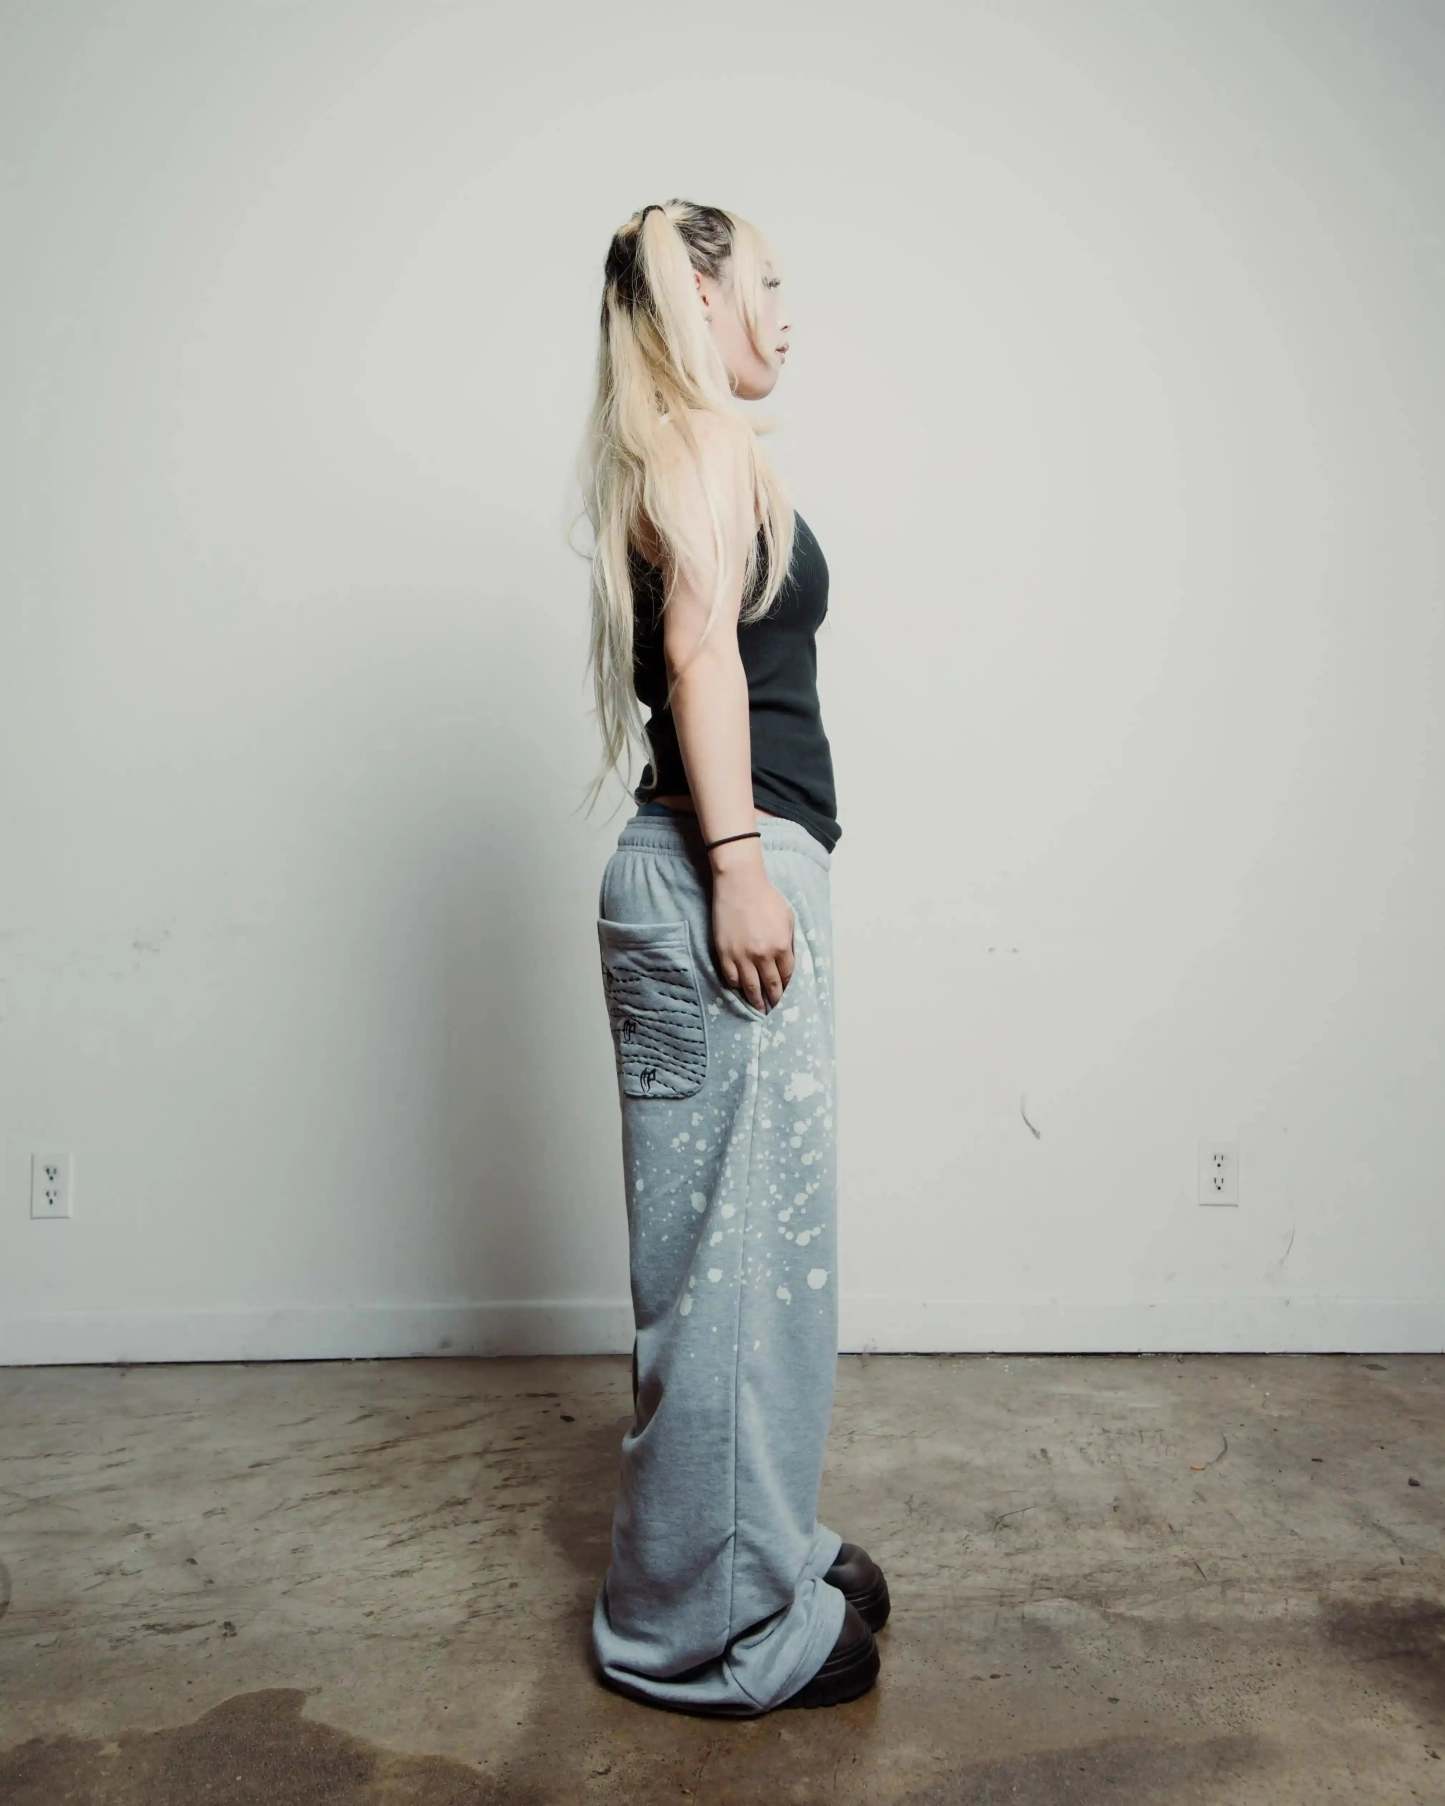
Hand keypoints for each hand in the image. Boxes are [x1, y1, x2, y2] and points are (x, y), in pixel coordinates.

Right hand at [711, 868, 794, 1013]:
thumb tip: (787, 960)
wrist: (739, 884)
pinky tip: (740, 989)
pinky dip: (737, 986)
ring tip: (759, 1009)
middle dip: (774, 999)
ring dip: (756, 1000)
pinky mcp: (724, 953)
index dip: (786, 985)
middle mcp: (763, 955)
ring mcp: (742, 956)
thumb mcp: (787, 918)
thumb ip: (788, 941)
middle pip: (770, 985)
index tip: (785, 992)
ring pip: (750, 987)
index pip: (787, 974)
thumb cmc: (766, 897)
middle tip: (774, 1008)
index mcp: (781, 946)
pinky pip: (731, 977)